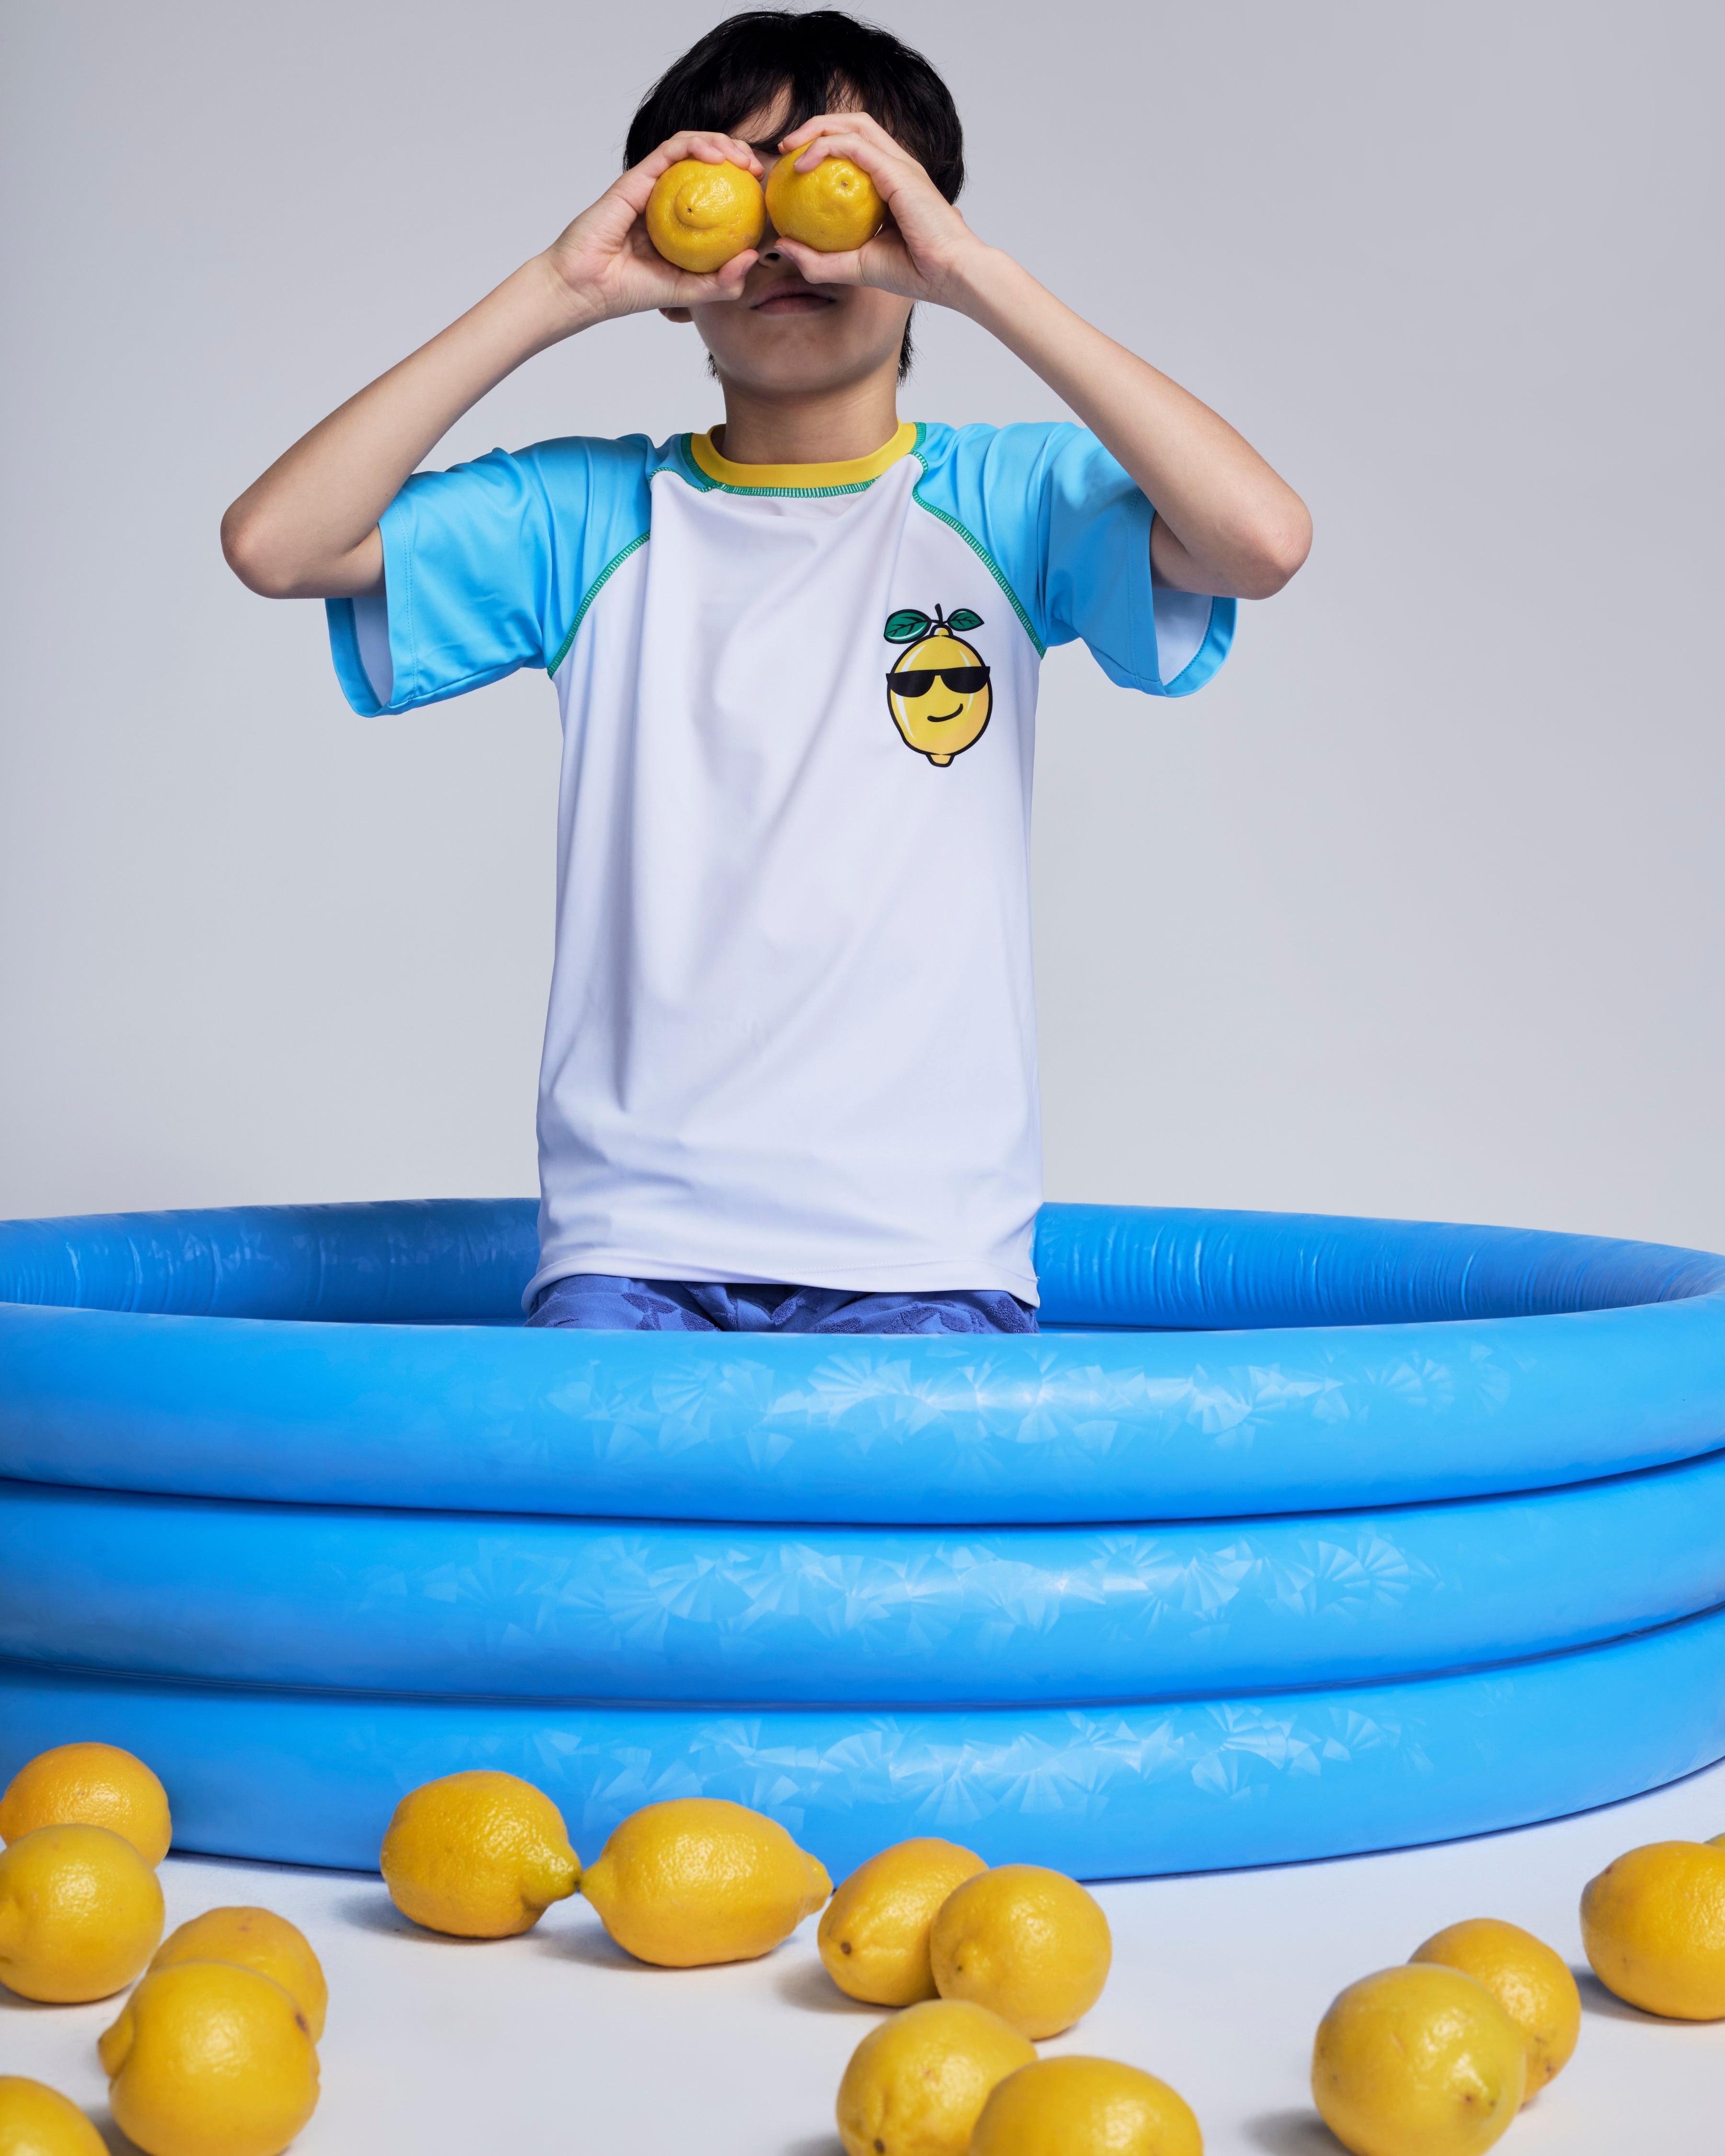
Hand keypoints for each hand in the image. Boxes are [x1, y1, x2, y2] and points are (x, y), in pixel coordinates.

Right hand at [540, 132, 765, 326]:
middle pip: (708, 164)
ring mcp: (652, 184)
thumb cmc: (629, 291)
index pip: (718, 194)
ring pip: (692, 147)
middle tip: (760, 170)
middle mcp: (667, 198)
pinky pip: (672, 149)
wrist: (586, 285)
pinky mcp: (638, 175)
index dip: (745, 188)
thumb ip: (721, 282)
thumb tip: (754, 257)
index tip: (766, 196)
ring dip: (723, 143)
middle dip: (739, 156)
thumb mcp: (688, 293)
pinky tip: (719, 155)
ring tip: (743, 158)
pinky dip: (697, 145)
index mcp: (680, 222)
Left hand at [766, 111, 990, 307]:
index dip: (823, 147)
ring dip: (817, 127)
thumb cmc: (912, 273)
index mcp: (891, 181)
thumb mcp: (854, 267)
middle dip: (815, 126)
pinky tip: (801, 165)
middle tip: (786, 147)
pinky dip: (824, 148)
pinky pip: (853, 145)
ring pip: (853, 124)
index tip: (793, 167)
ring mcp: (899, 163)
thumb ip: (818, 259)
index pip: (855, 148)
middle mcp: (896, 165)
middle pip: (853, 125)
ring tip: (789, 147)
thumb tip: (781, 245)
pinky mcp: (896, 169)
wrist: (949, 275)